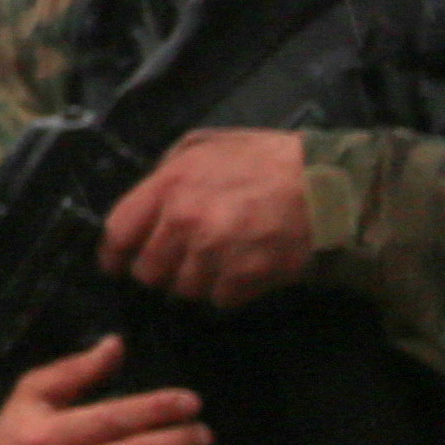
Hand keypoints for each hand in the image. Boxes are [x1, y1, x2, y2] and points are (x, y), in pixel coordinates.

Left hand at [103, 129, 314, 308]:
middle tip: (178, 262)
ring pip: (183, 290)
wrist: (330, 186)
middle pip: (148, 271)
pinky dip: (229, 291)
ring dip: (197, 281)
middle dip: (160, 270)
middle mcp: (184, 222)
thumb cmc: (269, 159)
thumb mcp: (207, 145)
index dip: (114, 253)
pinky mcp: (245, 278)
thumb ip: (170, 169)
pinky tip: (244, 271)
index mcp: (170, 185)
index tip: (116, 263)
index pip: (118, 232)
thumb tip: (149, 195)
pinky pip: (220, 299)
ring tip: (219, 263)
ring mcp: (214, 253)